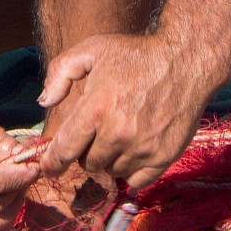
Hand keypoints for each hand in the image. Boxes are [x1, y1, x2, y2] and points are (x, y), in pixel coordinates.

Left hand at [37, 32, 212, 193]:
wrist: (185, 62)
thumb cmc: (135, 54)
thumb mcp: (92, 49)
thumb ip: (60, 72)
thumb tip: (45, 103)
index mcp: (96, 108)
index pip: (64, 150)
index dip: (52, 162)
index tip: (48, 166)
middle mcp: (118, 133)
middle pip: (88, 163)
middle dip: (87, 150)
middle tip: (99, 130)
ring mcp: (143, 148)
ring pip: (112, 171)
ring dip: (111, 159)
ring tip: (120, 134)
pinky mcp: (164, 157)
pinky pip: (136, 181)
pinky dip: (132, 170)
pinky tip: (134, 150)